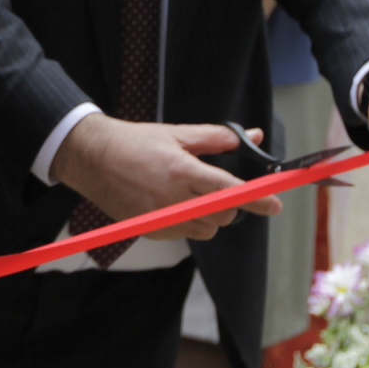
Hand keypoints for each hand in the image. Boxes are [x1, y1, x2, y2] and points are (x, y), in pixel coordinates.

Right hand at [49, 114, 275, 238]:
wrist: (93, 158)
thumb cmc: (134, 142)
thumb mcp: (177, 133)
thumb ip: (217, 138)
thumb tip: (253, 136)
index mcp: (182, 170)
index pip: (230, 190)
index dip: (257, 199)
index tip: (275, 204)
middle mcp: (173, 198)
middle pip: (224, 214)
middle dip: (230, 204)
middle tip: (219, 188)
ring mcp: (161, 218)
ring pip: (207, 229)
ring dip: (210, 215)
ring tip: (191, 194)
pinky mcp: (152, 231)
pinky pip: (185, 234)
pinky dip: (189, 222)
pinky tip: (173, 202)